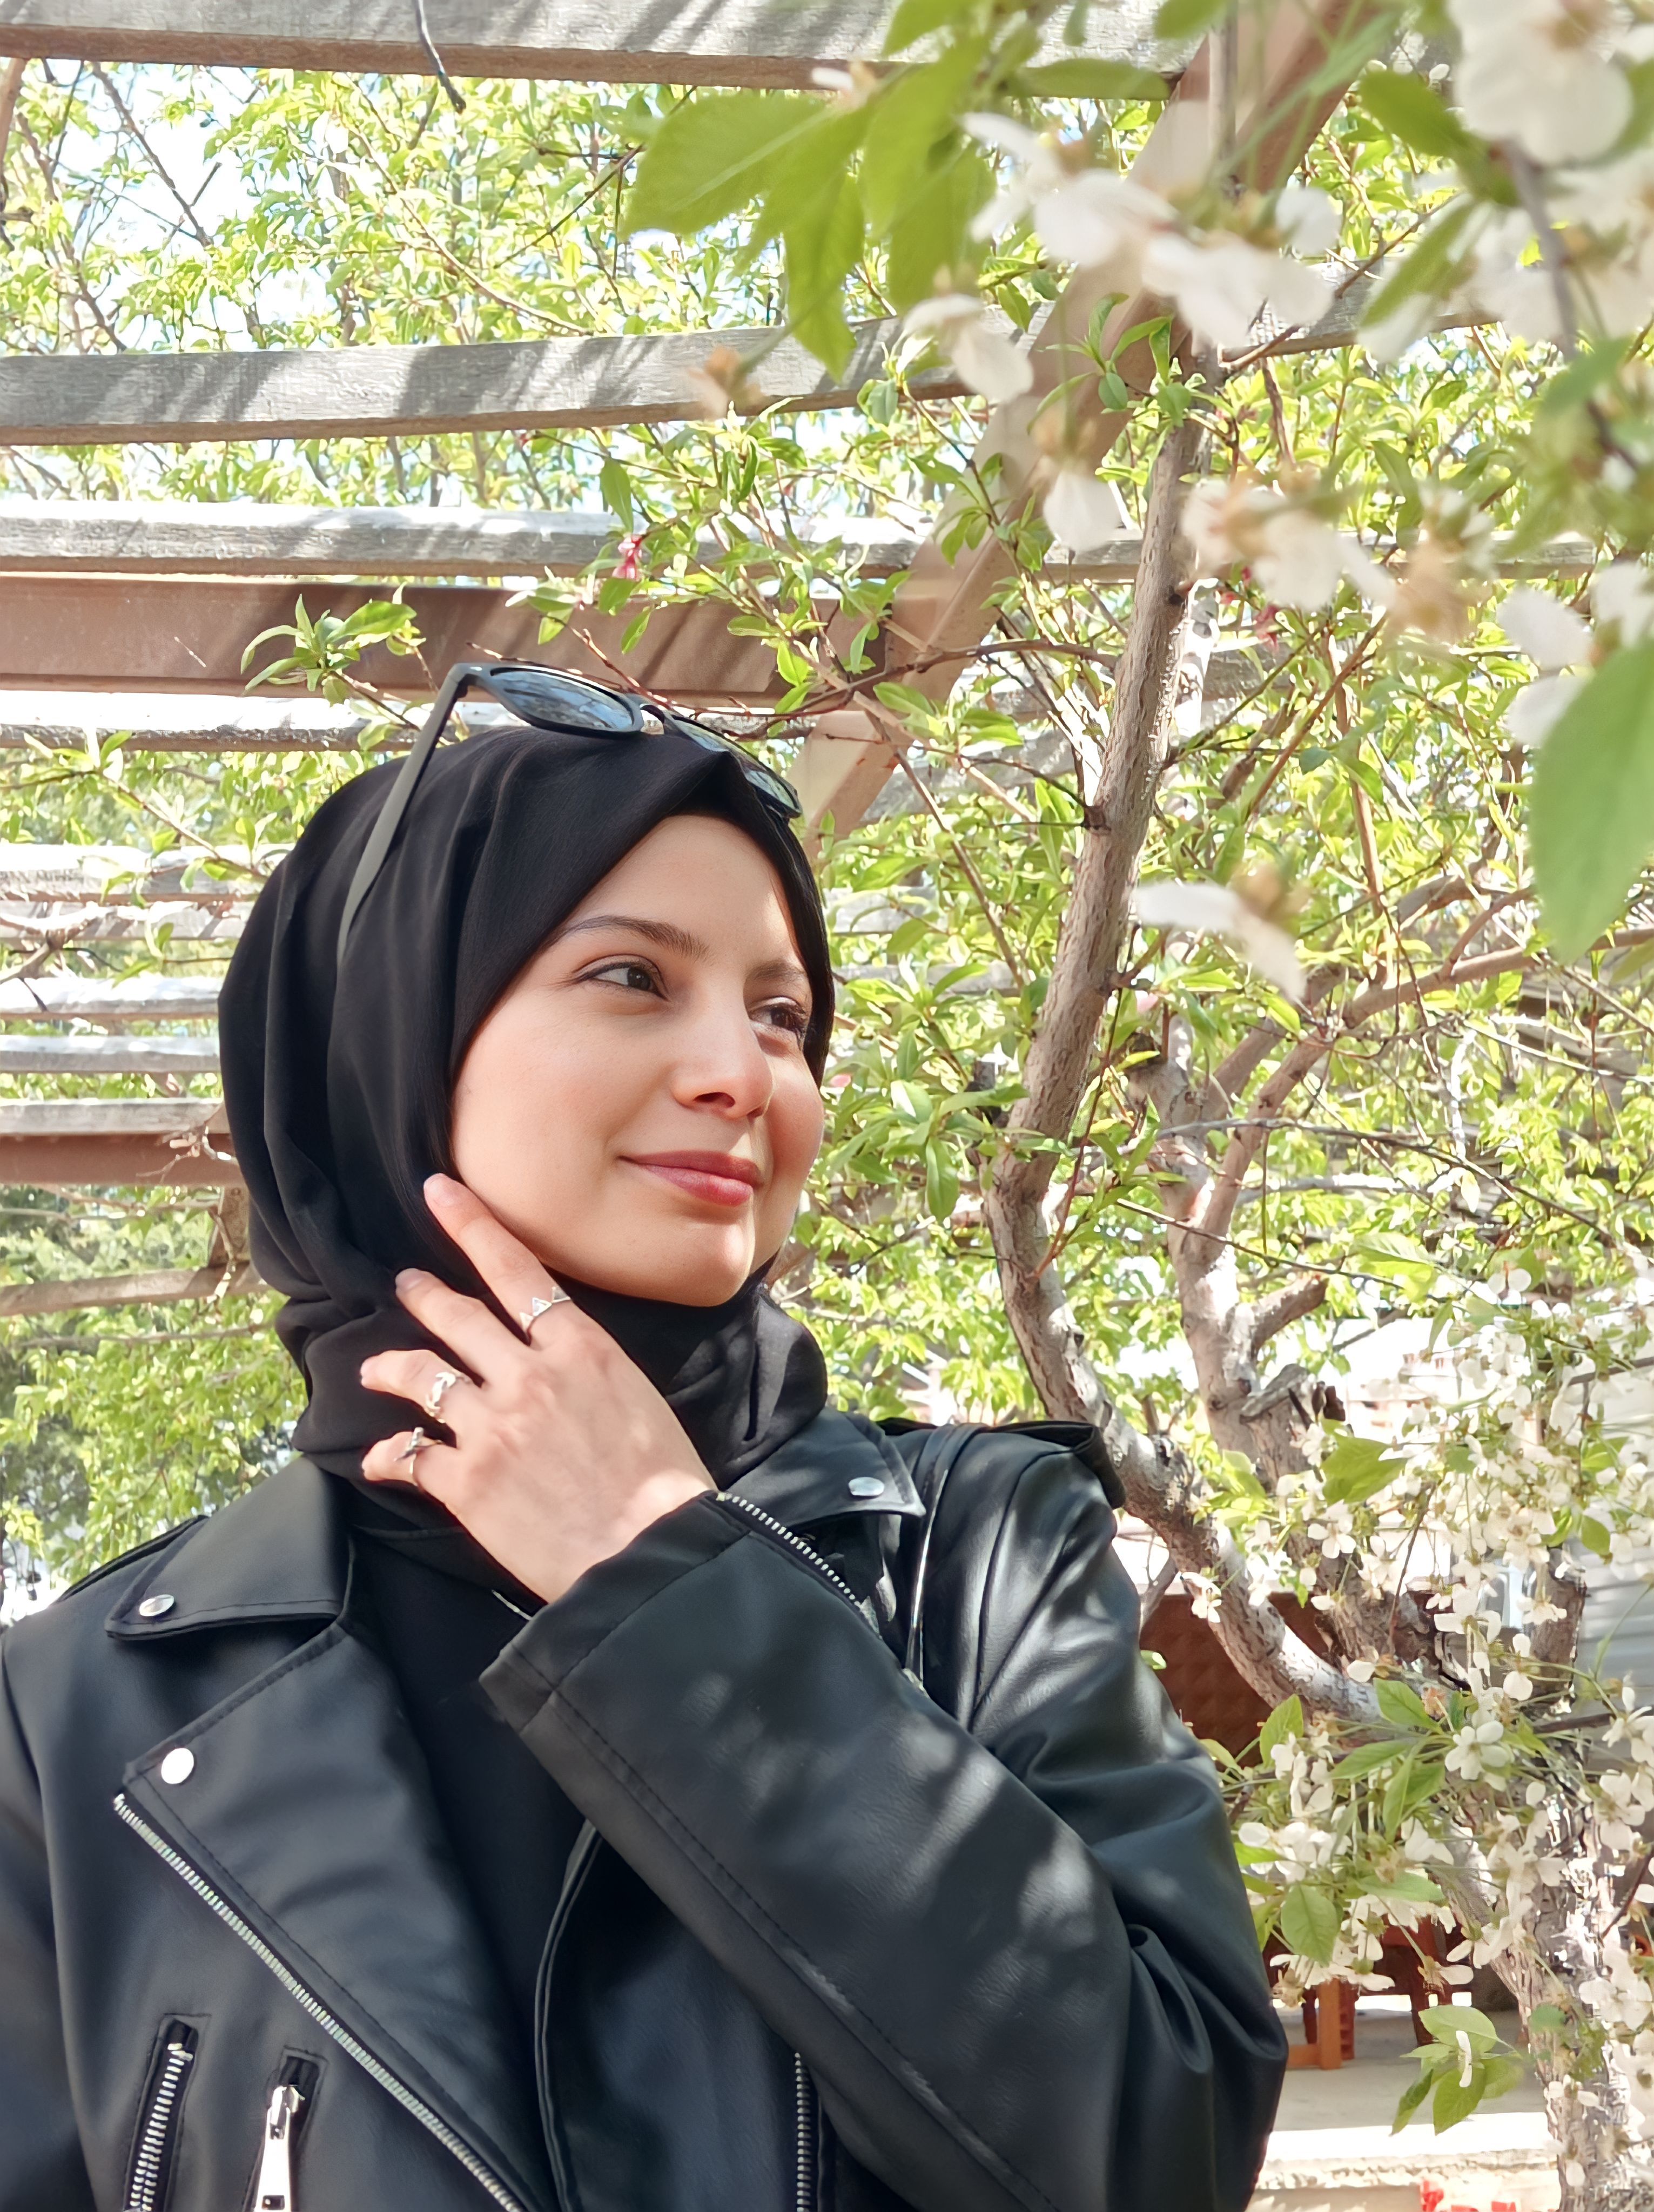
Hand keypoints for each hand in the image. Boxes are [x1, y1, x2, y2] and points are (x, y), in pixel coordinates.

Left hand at [359, 1174, 712, 1602]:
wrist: (653, 1552)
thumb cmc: (665, 1484)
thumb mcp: (640, 1400)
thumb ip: (591, 1371)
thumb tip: (566, 1364)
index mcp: (581, 1349)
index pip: (516, 1271)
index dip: (470, 1226)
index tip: (438, 1193)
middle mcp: (528, 1375)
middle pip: (458, 1315)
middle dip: (423, 1293)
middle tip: (406, 1282)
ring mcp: (490, 1426)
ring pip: (422, 1376)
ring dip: (391, 1366)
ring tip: (375, 1367)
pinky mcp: (465, 1481)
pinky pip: (410, 1456)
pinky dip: (391, 1455)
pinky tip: (381, 1458)